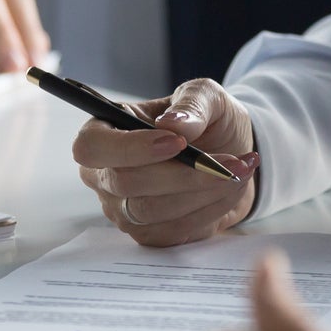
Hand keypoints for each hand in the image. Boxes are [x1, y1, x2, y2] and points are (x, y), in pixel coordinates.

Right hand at [75, 78, 260, 246]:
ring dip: (203, 192)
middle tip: (230, 162)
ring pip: (152, 211)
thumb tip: (173, 124)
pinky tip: (232, 188)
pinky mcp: (148, 234)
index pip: (91, 146)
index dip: (130, 148)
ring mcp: (122, 208)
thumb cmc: (209, 120)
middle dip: (183, 174)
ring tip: (239, 170)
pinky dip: (210, 209)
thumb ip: (192, 104)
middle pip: (126, 183)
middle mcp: (105, 174)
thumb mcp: (208, 97)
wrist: (232, 154)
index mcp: (106, 130)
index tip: (178, 142)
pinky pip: (173, 230)